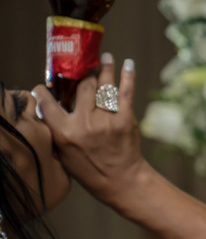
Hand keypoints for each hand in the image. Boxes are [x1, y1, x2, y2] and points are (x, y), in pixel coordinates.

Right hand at [33, 54, 148, 206]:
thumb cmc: (90, 170)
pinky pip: (126, 93)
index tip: (45, 86)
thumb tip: (50, 110)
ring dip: (104, 68)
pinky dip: (128, 77)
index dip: (44, 91)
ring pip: (103, 86)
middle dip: (82, 74)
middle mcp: (84, 123)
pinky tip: (128, 64)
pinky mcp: (125, 120)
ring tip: (105, 57)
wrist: (122, 181)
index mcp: (64, 132)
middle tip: (84, 66)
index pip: (48, 102)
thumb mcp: (63, 153)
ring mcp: (106, 120)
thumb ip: (57, 130)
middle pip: (81, 87)